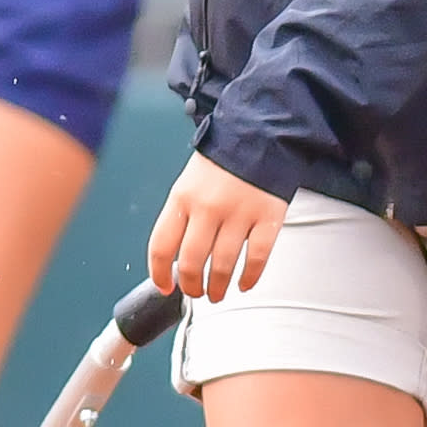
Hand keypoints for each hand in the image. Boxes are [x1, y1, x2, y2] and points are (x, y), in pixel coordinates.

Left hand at [146, 152, 290, 299]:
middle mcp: (208, 206)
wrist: (259, 133)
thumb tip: (174, 259)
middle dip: (191, 286)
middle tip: (195, 292)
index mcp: (182, 197)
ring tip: (217, 294)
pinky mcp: (267, 217)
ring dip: (217, 287)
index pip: (161, 246)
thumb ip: (181, 216)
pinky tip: (244, 283)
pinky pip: (256, 257)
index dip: (159, 274)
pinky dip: (249, 277)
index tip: (165, 286)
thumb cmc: (222, 163)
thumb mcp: (189, 183)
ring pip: (222, 265)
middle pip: (190, 262)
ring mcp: (239, 213)